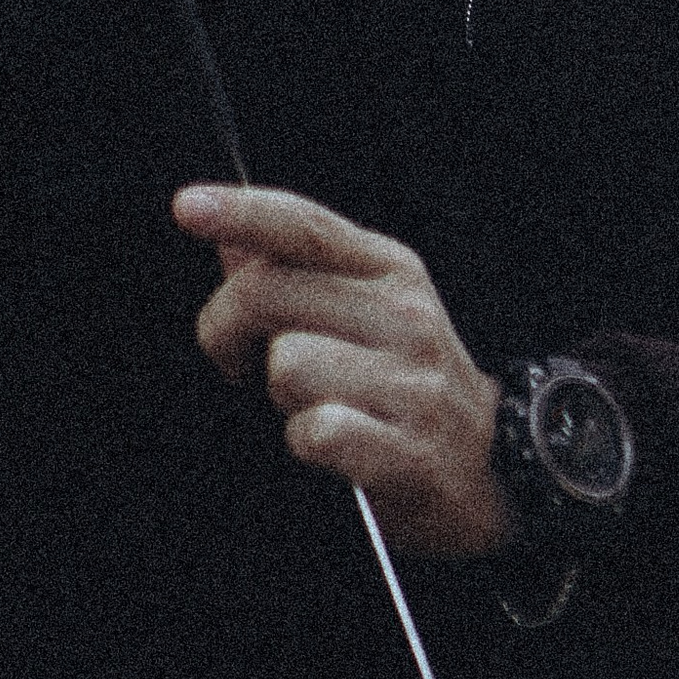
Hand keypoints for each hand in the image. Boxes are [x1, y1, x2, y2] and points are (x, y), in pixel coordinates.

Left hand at [174, 183, 512, 561]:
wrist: (491, 471)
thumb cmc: (408, 386)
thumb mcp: (366, 312)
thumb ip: (297, 272)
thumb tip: (228, 237)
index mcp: (389, 269)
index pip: (305, 224)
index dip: (241, 210)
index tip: (187, 207)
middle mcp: (405, 315)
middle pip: (268, 292)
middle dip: (226, 331)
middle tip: (237, 362)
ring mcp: (413, 383)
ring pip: (285, 364)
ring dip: (279, 396)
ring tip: (310, 405)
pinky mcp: (410, 450)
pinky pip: (316, 430)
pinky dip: (306, 442)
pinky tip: (331, 445)